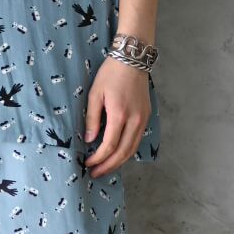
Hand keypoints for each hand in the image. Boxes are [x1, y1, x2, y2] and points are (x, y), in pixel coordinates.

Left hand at [83, 55, 149, 176]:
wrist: (132, 60)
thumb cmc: (111, 74)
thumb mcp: (95, 94)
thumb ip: (92, 118)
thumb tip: (90, 140)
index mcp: (119, 115)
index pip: (109, 146)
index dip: (98, 158)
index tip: (87, 164)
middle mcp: (135, 121)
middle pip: (123, 153)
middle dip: (108, 166)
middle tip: (95, 173)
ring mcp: (143, 119)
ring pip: (132, 149)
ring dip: (119, 162)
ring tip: (105, 168)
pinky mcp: (146, 117)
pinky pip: (137, 140)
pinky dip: (127, 151)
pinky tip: (117, 154)